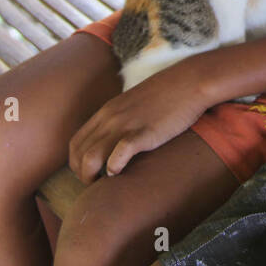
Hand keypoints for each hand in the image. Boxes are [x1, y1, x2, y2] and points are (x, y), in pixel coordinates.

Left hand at [68, 63, 211, 180]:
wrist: (189, 81)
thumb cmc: (167, 94)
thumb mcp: (134, 104)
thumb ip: (121, 119)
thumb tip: (116, 140)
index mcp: (106, 112)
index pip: (75, 143)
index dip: (76, 163)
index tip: (89, 174)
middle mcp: (110, 118)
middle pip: (79, 153)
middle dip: (81, 173)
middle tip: (95, 184)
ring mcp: (126, 125)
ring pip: (91, 156)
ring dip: (91, 175)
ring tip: (103, 183)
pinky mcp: (144, 132)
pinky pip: (119, 153)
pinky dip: (114, 167)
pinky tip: (119, 173)